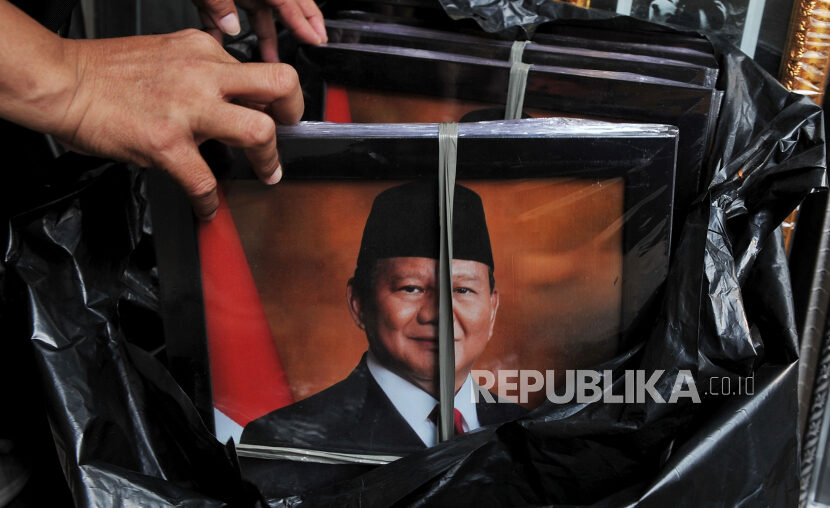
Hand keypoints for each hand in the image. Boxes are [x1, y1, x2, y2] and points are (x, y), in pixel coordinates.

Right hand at [49, 30, 302, 218]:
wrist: (64, 82)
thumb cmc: (107, 73)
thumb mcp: (169, 54)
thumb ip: (204, 72)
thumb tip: (233, 99)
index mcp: (204, 51)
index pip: (260, 72)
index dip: (273, 98)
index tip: (277, 113)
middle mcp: (203, 74)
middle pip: (279, 86)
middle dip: (293, 115)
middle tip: (288, 134)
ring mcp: (187, 108)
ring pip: (258, 131)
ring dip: (268, 159)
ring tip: (265, 173)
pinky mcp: (166, 142)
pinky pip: (205, 181)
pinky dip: (211, 201)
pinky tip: (208, 207)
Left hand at [193, 0, 327, 62]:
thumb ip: (220, 4)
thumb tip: (231, 28)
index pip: (287, 0)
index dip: (304, 22)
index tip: (316, 39)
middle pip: (282, 4)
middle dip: (299, 23)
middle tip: (315, 40)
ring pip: (254, 13)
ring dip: (262, 36)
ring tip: (270, 60)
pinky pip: (222, 12)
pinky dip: (222, 29)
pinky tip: (221, 47)